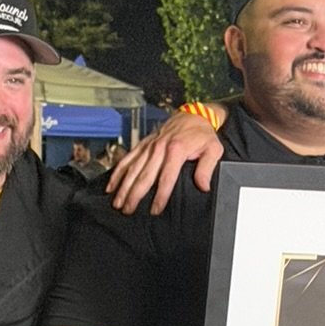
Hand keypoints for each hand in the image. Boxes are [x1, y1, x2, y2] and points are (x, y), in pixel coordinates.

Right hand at [108, 110, 223, 214]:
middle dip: (134, 195)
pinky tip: (111, 185)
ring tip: (117, 203)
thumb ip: (207, 168)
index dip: (160, 196)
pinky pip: (128, 158)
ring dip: (123, 186)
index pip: (166, 178)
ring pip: (132, 168)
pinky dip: (118, 172)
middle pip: (144, 175)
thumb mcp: (213, 149)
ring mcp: (149, 145)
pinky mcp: (144, 144)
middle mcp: (159, 148)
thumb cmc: (203, 134)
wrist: (193, 115)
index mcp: (176, 150)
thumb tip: (203, 186)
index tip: (155, 210)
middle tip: (128, 211)